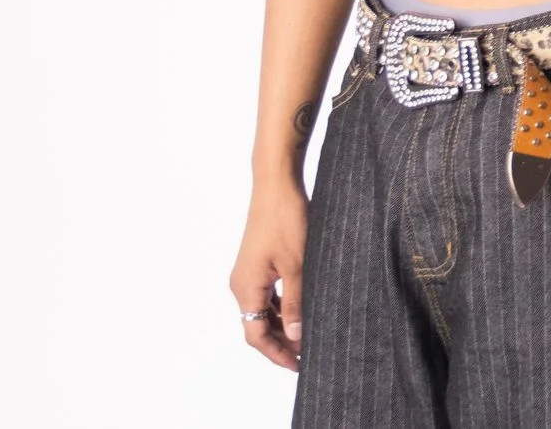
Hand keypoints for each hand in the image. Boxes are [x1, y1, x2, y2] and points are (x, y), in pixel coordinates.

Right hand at [230, 182, 308, 370]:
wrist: (276, 185)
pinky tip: (302, 309)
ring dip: (283, 325)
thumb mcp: (298, 264)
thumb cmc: (287, 220)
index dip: (277, 353)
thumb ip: (297, 302)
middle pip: (257, 326)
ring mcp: (248, 273)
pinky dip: (283, 307)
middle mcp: (241, 284)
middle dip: (281, 343)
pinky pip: (267, 294)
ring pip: (263, 310)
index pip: (256, 335)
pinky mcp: (258, 262)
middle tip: (308, 355)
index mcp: (246, 288)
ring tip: (308, 336)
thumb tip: (297, 336)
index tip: (299, 365)